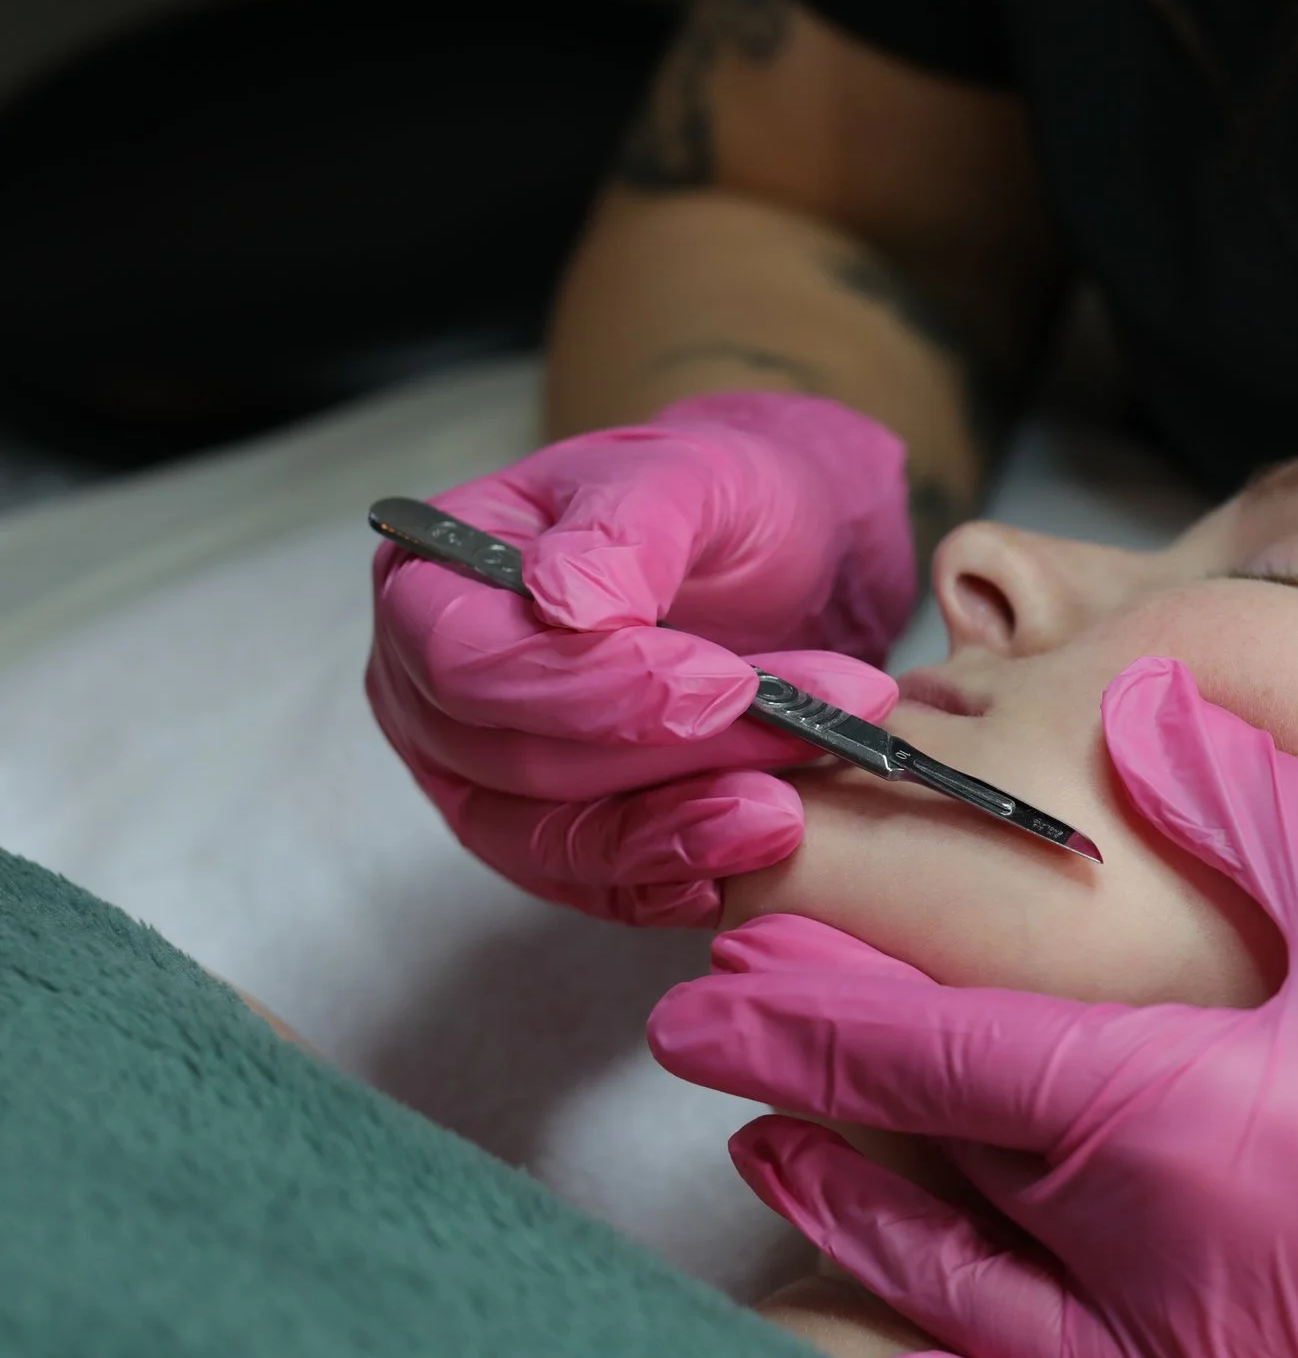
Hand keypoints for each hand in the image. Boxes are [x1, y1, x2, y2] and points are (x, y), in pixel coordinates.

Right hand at [369, 391, 916, 925]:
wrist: (762, 558)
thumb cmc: (708, 501)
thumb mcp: (687, 474)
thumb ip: (627, 527)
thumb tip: (567, 601)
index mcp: (431, 580)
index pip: (471, 661)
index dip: (592, 687)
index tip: (725, 683)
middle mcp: (429, 690)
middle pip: (518, 758)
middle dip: (669, 755)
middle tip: (806, 732)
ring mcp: (478, 775)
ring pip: (553, 838)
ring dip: (676, 831)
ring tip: (788, 811)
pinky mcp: (545, 837)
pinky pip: (590, 883)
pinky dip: (670, 879)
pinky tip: (748, 855)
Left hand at [647, 658, 1297, 1357]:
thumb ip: (1246, 806)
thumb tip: (1135, 715)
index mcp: (1191, 1123)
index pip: (947, 1060)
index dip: (817, 1011)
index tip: (712, 976)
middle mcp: (1169, 1274)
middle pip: (937, 1183)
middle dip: (812, 1105)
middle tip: (713, 1046)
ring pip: (979, 1315)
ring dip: (862, 1238)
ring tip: (776, 1172)